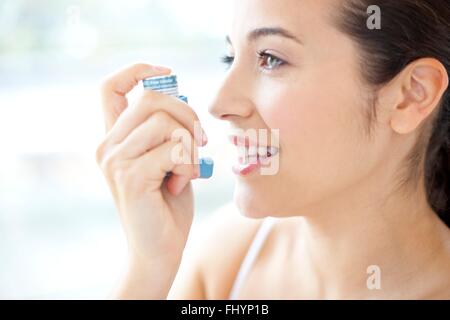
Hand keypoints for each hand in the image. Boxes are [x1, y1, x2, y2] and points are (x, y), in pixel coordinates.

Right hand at [96, 63, 206, 266]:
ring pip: (166, 122)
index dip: (137, 70)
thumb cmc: (167, 203)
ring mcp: (115, 160)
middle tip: (199, 142)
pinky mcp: (130, 176)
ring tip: (187, 170)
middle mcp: (107, 145)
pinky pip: (174, 149)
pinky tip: (182, 183)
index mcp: (114, 138)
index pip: (110, 86)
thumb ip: (168, 130)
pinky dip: (189, 164)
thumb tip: (180, 94)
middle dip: (188, 115)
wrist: (159, 248)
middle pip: (152, 99)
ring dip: (191, 145)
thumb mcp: (168, 158)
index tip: (167, 72)